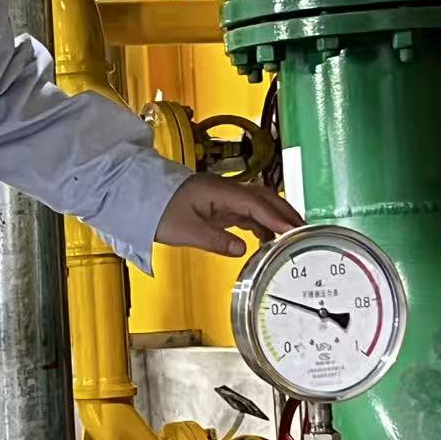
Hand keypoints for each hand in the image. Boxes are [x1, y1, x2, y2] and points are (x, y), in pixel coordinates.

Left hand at [156, 173, 303, 257]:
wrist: (136, 196)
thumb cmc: (157, 209)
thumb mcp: (185, 231)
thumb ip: (216, 240)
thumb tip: (242, 248)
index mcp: (219, 192)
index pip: (256, 204)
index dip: (277, 218)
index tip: (294, 230)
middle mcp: (224, 191)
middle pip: (263, 198)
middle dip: (284, 213)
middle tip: (304, 230)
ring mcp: (220, 196)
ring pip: (255, 203)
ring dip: (274, 217)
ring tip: (290, 235)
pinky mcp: (215, 204)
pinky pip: (244, 211)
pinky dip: (259, 222)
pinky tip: (264, 236)